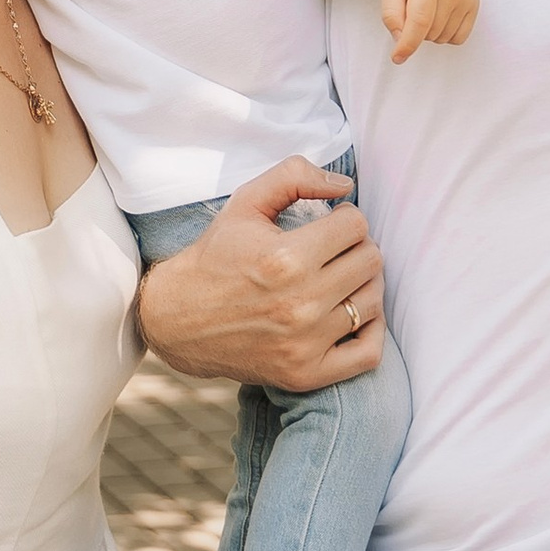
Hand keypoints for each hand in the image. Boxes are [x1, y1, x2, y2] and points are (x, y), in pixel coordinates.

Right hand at [135, 159, 385, 393]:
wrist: (176, 320)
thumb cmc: (215, 257)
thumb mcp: (245, 203)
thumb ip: (294, 177)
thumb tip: (344, 185)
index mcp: (285, 257)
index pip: (356, 226)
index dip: (347, 217)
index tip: (332, 223)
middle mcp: (299, 303)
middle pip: (370, 261)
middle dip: (357, 247)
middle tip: (336, 249)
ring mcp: (305, 343)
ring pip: (373, 302)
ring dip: (363, 283)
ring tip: (341, 277)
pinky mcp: (306, 373)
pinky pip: (368, 353)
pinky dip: (371, 332)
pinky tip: (351, 313)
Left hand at [381, 0, 477, 63]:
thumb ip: (391, 11)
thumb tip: (401, 40)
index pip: (419, 21)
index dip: (408, 43)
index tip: (397, 58)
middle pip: (429, 31)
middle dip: (414, 29)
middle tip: (409, 4)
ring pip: (443, 37)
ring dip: (429, 31)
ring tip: (425, 4)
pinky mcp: (476, 1)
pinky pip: (460, 36)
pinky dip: (446, 33)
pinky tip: (439, 14)